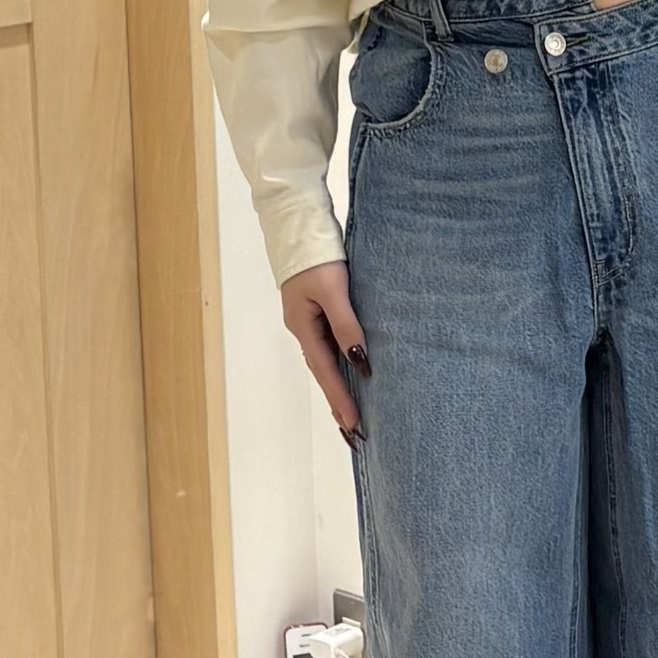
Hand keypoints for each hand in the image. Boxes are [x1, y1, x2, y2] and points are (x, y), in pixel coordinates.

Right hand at [280, 259, 368, 439]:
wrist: (298, 225)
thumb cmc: (316, 257)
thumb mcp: (333, 290)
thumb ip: (346, 323)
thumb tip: (359, 359)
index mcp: (303, 328)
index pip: (325, 372)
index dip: (340, 399)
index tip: (354, 424)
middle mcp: (304, 329)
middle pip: (323, 372)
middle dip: (337, 401)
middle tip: (353, 431)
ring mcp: (309, 320)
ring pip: (326, 361)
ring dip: (338, 386)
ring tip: (351, 412)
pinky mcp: (317, 310)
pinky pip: (330, 344)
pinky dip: (340, 363)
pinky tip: (350, 371)